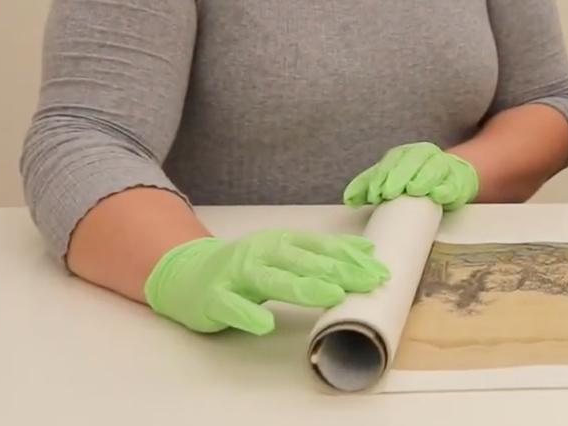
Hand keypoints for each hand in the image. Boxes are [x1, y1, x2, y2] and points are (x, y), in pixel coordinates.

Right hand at [143, 229, 389, 334]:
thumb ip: (321, 253)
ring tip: (332, 295)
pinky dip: (248, 315)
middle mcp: (261, 252)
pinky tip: (265, 325)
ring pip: (272, 279)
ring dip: (303, 286)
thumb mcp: (285, 254)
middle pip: (304, 261)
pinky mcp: (214, 297)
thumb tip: (366, 250)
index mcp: (281, 241)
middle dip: (339, 270)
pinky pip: (232, 307)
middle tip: (369, 281)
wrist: (187, 275)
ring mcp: (236, 274)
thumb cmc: (246, 268)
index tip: (380, 269)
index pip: (321, 246)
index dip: (351, 257)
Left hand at [342, 142, 479, 210]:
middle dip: (399, 178)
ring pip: (432, 170)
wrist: (449, 177)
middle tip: (389, 194)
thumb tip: (349, 200)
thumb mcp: (390, 177)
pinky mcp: (458, 182)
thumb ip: (368, 185)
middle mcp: (425, 155)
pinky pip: (452, 184)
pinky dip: (444, 189)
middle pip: (411, 163)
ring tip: (413, 191)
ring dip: (422, 180)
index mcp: (406, 153)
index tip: (375, 195)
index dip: (382, 177)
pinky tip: (437, 195)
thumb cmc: (414, 179)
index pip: (392, 161)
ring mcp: (443, 166)